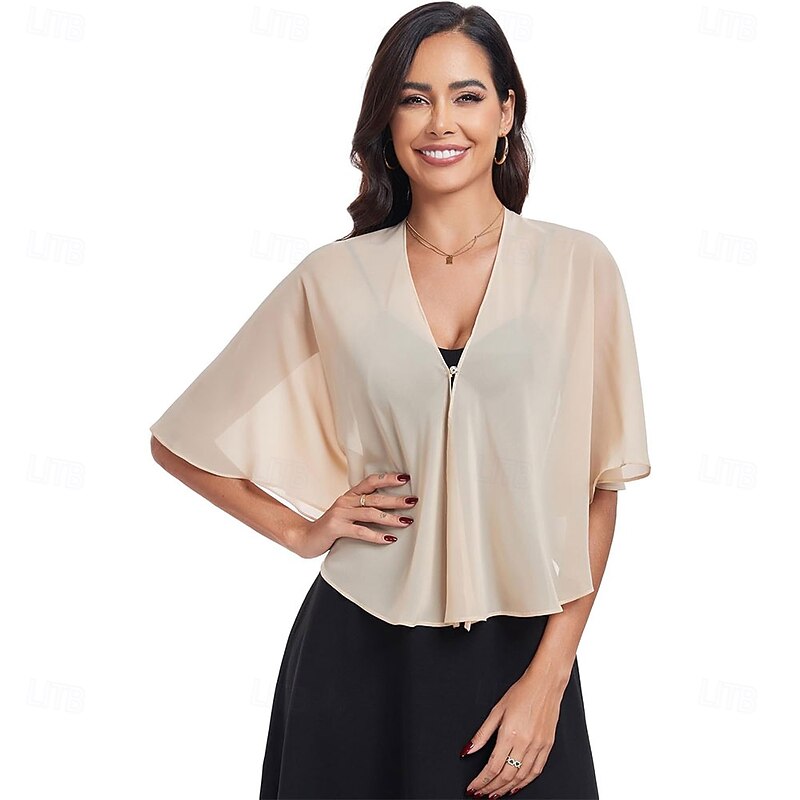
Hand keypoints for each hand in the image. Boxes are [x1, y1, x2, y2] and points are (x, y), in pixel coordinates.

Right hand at [291, 471, 417, 558]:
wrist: (305, 537)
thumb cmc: (330, 527)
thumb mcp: (347, 513)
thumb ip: (363, 509)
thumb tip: (389, 508)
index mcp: (349, 496)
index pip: (370, 481)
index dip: (387, 478)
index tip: (405, 478)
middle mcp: (345, 501)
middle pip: (375, 497)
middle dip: (396, 499)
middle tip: (413, 500)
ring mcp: (340, 514)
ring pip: (370, 513)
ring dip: (391, 517)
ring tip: (406, 521)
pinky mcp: (337, 528)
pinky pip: (360, 531)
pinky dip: (377, 535)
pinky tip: (389, 538)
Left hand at [463, 671, 567, 797]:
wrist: (545, 684)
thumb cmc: (521, 693)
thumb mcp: (496, 710)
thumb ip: (482, 734)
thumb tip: (468, 750)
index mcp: (509, 734)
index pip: (492, 767)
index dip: (481, 781)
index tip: (473, 787)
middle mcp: (525, 743)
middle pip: (505, 775)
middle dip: (491, 788)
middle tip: (481, 794)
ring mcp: (538, 746)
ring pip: (521, 777)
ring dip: (506, 789)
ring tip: (495, 793)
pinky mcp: (547, 746)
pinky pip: (536, 771)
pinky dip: (525, 782)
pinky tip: (516, 786)